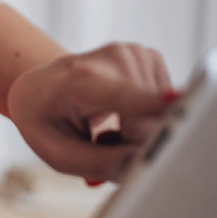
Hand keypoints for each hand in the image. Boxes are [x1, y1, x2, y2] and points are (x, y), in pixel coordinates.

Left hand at [6, 43, 173, 182]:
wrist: (39, 87)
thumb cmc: (44, 119)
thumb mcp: (57, 152)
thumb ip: (102, 163)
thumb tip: (147, 159)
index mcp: (80, 78)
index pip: (124, 95)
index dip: (150, 103)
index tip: (176, 102)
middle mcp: (113, 57)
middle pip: (152, 118)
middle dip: (137, 145)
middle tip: (102, 143)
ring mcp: (135, 54)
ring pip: (163, 115)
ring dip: (140, 134)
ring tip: (107, 128)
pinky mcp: (149, 58)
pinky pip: (165, 107)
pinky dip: (147, 120)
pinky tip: (120, 115)